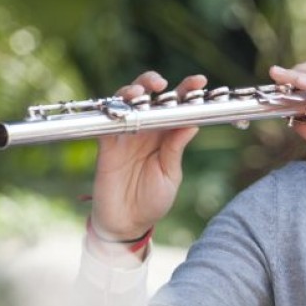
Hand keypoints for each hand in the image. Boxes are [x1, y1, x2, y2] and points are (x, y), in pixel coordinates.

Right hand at [89, 71, 205, 239]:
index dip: (187, 92)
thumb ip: (175, 149)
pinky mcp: (106, 145)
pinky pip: (107, 122)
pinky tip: (123, 107)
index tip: (200, 82)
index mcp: (166, 135)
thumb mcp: (170, 175)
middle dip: (155, 83)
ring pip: (126, 103)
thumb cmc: (152, 200)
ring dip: (133, 92)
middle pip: (149, 97)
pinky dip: (114, 111)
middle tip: (163, 84)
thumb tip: (193, 122)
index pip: (176, 107)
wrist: (126, 224)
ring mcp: (125, 135)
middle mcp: (146, 130)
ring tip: (143, 92)